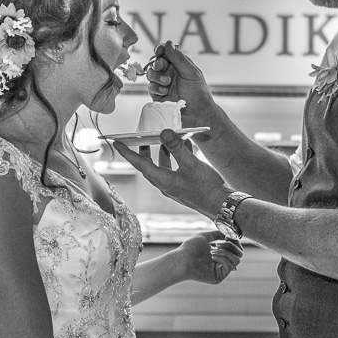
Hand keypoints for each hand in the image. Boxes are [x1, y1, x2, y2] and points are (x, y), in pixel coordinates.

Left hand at [115, 130, 229, 217]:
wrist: (221, 205)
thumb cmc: (205, 187)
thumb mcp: (191, 164)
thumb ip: (176, 147)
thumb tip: (164, 132)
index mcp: (162, 180)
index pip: (139, 164)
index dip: (127, 152)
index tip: (116, 142)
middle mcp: (165, 184)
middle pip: (149, 165)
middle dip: (144, 151)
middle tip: (141, 138)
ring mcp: (174, 186)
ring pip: (163, 166)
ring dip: (163, 152)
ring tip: (166, 138)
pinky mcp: (184, 185)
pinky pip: (175, 168)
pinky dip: (176, 156)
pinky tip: (186, 146)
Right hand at [147, 41, 215, 129]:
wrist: (198, 114)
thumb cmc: (199, 93)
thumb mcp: (191, 73)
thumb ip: (179, 58)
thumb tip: (167, 43)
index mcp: (178, 65)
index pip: (165, 52)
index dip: (160, 49)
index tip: (159, 50)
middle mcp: (169, 73)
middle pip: (155, 62)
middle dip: (157, 63)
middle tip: (161, 66)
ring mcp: (162, 84)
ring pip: (150, 74)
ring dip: (156, 75)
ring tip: (167, 82)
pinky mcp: (157, 96)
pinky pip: (150, 87)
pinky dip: (156, 87)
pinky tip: (164, 91)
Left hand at [179, 231, 242, 284]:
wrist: (182, 259)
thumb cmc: (190, 248)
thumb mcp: (205, 237)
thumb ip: (218, 234)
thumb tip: (230, 233)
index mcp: (219, 254)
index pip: (235, 248)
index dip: (235, 241)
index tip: (229, 235)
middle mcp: (221, 262)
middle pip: (239, 253)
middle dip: (231, 245)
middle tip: (219, 243)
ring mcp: (221, 270)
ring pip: (237, 259)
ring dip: (226, 252)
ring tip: (213, 251)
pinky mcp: (219, 277)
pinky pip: (231, 265)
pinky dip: (223, 258)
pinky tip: (212, 257)